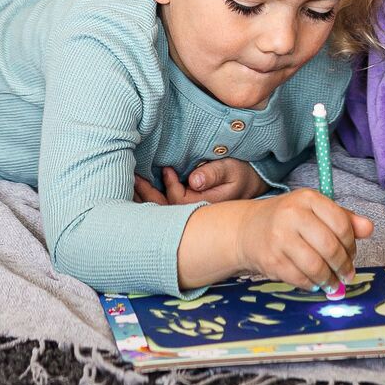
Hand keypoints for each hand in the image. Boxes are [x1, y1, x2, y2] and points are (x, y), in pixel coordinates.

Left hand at [133, 161, 268, 205]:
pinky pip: (166, 211)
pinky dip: (152, 203)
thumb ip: (214, 173)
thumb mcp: (231, 169)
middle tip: (134, 179)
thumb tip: (193, 179)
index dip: (170, 185)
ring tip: (133, 187)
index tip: (167, 169)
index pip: (179, 200)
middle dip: (147, 196)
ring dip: (146, 201)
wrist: (251, 183)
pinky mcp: (189, 212)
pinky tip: (142, 195)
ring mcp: (191, 215)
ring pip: (163, 214)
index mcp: (205, 206)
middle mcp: (196, 215)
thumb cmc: (241, 174)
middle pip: (165, 212)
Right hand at [236, 189, 373, 290]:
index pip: (340, 223)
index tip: (352, 254)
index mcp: (308, 198)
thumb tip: (369, 229)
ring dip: (330, 279)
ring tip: (333, 282)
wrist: (248, 229)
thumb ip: (344, 219)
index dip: (351, 243)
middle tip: (347, 274)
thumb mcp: (315, 211)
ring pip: (316, 266)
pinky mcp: (271, 260)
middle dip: (343, 265)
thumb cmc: (289, 220)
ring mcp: (279, 238)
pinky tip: (316, 282)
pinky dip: (313, 284)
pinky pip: (301, 279)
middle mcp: (292, 215)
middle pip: (329, 246)